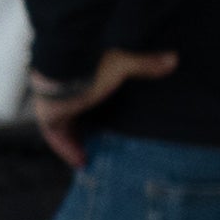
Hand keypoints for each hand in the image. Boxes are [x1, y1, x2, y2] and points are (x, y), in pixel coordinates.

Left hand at [32, 48, 177, 164]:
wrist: (68, 68)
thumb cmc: (93, 64)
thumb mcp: (123, 65)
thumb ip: (146, 64)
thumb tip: (172, 58)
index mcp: (78, 77)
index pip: (83, 96)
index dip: (91, 109)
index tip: (102, 123)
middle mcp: (62, 91)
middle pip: (72, 115)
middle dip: (83, 131)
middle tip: (99, 146)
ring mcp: (52, 103)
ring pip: (63, 127)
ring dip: (74, 142)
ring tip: (90, 158)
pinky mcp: (47, 116)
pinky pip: (55, 136)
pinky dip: (66, 149)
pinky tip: (79, 161)